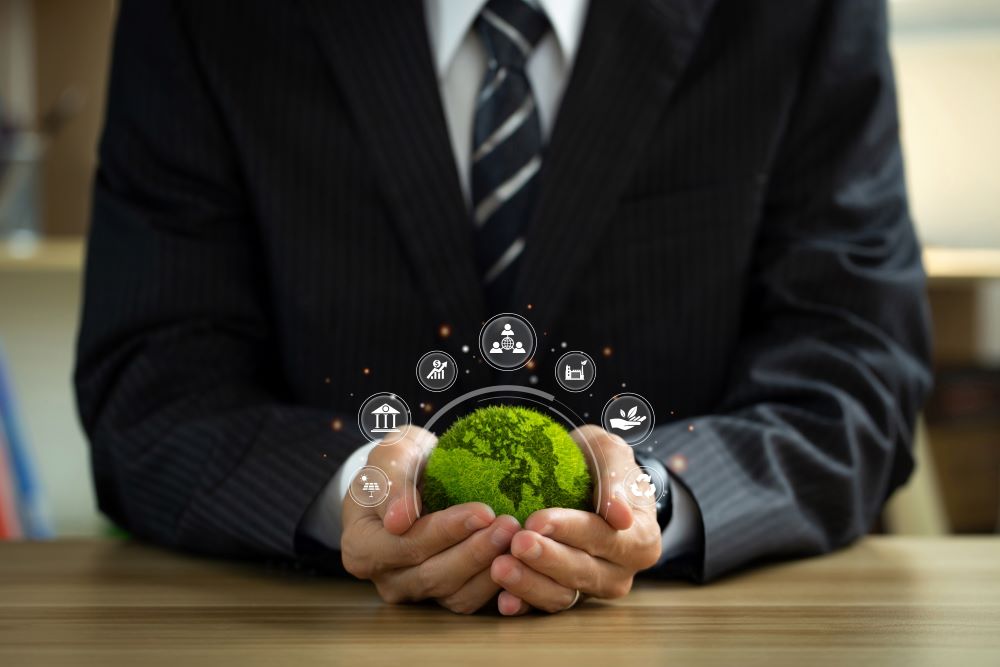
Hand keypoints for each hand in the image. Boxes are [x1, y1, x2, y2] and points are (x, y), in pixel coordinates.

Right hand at [340, 426, 520, 613]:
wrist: (413, 478)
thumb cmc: (399, 464)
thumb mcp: (390, 457)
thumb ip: (391, 483)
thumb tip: (398, 520)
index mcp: (362, 546)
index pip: (404, 545)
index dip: (445, 532)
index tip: (481, 511)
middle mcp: (386, 577)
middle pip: (432, 575)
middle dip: (475, 551)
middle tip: (510, 525)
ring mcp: (415, 591)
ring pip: (454, 593)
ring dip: (490, 568)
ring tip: (517, 538)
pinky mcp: (443, 595)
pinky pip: (471, 600)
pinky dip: (497, 585)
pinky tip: (518, 560)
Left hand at [490, 425, 661, 613]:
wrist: (584, 481)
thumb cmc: (600, 465)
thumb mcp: (611, 454)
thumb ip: (617, 479)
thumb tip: (621, 517)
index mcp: (641, 540)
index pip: (605, 538)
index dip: (571, 531)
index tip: (538, 519)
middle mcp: (620, 572)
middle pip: (583, 571)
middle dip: (547, 558)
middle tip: (517, 543)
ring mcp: (591, 588)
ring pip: (563, 595)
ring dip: (530, 584)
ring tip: (501, 567)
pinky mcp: (563, 594)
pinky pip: (543, 605)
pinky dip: (523, 604)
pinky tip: (503, 599)